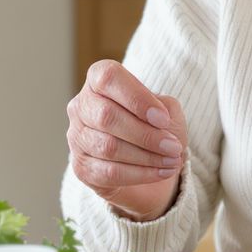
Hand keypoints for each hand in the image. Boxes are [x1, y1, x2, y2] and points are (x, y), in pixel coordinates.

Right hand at [67, 60, 187, 221]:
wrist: (149, 163)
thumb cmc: (156, 127)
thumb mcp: (167, 110)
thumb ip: (163, 109)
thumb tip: (157, 123)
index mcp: (99, 80)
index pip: (108, 78)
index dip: (137, 98)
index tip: (164, 119)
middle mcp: (81, 105)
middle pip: (106, 116)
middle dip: (146, 134)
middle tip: (173, 146)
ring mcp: (77, 137)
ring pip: (108, 147)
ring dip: (147, 156)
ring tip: (172, 160)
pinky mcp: (81, 167)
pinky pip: (109, 172)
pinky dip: (140, 173)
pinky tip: (161, 172)